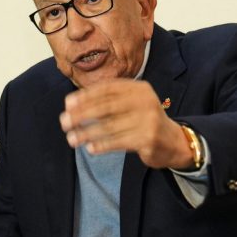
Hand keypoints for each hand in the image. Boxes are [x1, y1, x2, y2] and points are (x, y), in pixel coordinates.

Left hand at [59, 79, 193, 169]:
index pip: (106, 89)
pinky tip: (90, 148)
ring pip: (109, 126)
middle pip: (105, 106)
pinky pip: (118, 141)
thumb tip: (72, 106)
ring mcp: (148, 120)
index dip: (85, 96)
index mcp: (138, 88)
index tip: (67, 104)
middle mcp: (144, 101)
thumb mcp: (131, 104)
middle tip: (64, 122)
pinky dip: (102, 145)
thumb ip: (108, 101)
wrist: (173, 142)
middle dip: (81, 114)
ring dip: (87, 133)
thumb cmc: (143, 121)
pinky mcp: (148, 139)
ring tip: (72, 139)